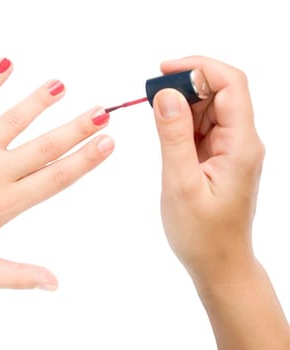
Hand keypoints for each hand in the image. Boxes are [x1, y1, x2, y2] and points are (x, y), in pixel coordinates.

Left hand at [0, 58, 113, 290]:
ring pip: (12, 121)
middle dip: (78, 128)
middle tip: (103, 111)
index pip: (55, 179)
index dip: (85, 160)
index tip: (108, 143)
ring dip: (39, 101)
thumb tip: (54, 284)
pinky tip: (5, 63)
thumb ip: (17, 276)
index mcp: (2, 206)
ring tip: (60, 86)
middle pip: (44, 147)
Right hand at [151, 56, 263, 282]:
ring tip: (153, 116)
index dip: (199, 68)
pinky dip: (181, 122)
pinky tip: (165, 132)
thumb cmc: (202, 234)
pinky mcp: (220, 157)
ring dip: (181, 104)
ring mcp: (232, 149)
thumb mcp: (181, 184)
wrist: (220, 264)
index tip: (163, 71)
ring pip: (210, 107)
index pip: (231, 85)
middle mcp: (242, 141)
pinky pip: (203, 127)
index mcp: (241, 145)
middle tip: (149, 97)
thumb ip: (173, 136)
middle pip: (220, 92)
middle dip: (185, 85)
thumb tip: (165, 94)